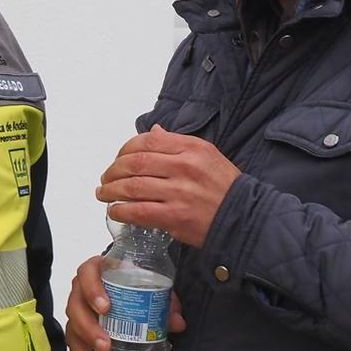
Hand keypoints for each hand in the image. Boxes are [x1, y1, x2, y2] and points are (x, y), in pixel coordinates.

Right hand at [66, 256, 185, 350]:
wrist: (129, 289)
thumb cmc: (136, 283)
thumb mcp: (153, 287)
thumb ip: (166, 303)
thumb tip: (176, 323)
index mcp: (98, 271)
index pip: (87, 273)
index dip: (92, 290)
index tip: (105, 307)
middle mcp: (82, 291)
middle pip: (75, 307)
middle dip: (88, 328)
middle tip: (106, 344)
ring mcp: (79, 313)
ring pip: (72, 330)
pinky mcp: (79, 332)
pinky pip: (75, 349)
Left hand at [95, 125, 240, 247]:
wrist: (245, 218)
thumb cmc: (225, 188)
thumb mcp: (207, 155)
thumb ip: (177, 143)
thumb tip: (153, 132)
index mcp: (192, 148)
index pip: (148, 141)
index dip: (125, 149)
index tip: (118, 159)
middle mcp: (184, 167)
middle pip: (135, 163)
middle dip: (113, 171)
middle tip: (106, 179)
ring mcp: (179, 193)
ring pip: (133, 186)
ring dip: (111, 191)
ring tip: (104, 194)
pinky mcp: (175, 217)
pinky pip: (138, 211)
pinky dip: (121, 210)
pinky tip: (115, 211)